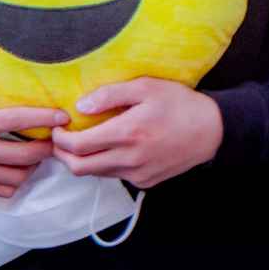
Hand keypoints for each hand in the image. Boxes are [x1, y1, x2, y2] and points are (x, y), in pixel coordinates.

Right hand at [0, 88, 67, 197]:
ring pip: (18, 177)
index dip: (46, 118)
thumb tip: (30, 101)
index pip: (19, 121)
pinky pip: (3, 190)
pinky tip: (16, 166)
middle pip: (25, 155)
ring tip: (36, 152)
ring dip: (33, 165)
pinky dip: (16, 179)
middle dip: (47, 146)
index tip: (63, 116)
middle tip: (55, 137)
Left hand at [51, 78, 222, 187]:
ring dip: (82, 160)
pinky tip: (108, 148)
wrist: (212, 130)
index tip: (56, 128)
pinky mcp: (146, 182)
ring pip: (96, 174)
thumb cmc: (178, 103)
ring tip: (80, 142)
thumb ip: (109, 95)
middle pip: (80, 167)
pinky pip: (115, 176)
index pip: (78, 146)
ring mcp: (139, 174)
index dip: (60, 139)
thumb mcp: (145, 87)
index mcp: (127, 134)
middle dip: (62, 154)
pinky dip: (104, 165)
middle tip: (59, 140)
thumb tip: (79, 107)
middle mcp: (130, 159)